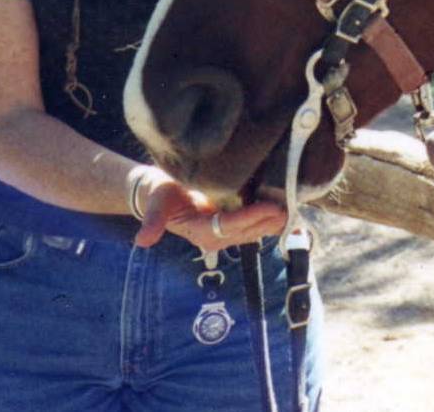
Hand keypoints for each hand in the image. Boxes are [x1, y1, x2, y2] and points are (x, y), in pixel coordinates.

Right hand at [133, 165, 285, 250]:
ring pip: (252, 231)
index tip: (271, 208)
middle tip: (290, 208)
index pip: (229, 226)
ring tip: (291, 211)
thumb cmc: (160, 194)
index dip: (251, 217)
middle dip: (268, 221)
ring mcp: (223, 233)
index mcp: (199, 232)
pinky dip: (267, 221)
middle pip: (246, 231)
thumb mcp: (156, 204)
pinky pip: (251, 226)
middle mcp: (214, 237)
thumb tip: (142, 240)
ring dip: (271, 223)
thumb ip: (153, 222)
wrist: (160, 194)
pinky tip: (284, 214)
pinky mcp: (229, 225)